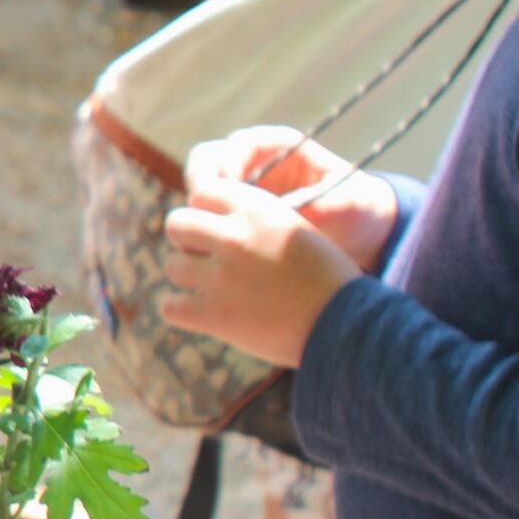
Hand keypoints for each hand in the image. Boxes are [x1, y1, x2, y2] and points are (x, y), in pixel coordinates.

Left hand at [161, 181, 363, 368]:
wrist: (349, 324)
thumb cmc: (329, 278)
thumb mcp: (297, 230)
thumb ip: (256, 221)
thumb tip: (213, 220)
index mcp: (257, 209)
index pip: (201, 193)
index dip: (206, 212)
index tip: (218, 230)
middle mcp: (234, 237)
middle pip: (177, 224)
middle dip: (188, 240)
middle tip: (207, 259)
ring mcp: (221, 276)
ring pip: (173, 265)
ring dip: (188, 277)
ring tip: (213, 289)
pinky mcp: (214, 314)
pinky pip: (169, 306)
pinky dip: (180, 310)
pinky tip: (199, 313)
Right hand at [184, 128, 398, 272]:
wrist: (362, 230)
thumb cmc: (355, 210)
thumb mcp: (342, 206)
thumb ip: (308, 204)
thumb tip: (277, 213)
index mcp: (282, 146)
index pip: (238, 145)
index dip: (228, 167)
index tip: (231, 195)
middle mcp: (255, 160)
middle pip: (207, 160)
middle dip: (202, 186)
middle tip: (208, 215)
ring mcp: (241, 183)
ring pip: (199, 186)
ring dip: (199, 209)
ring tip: (212, 236)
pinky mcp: (234, 208)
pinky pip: (206, 212)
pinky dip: (206, 226)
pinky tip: (218, 248)